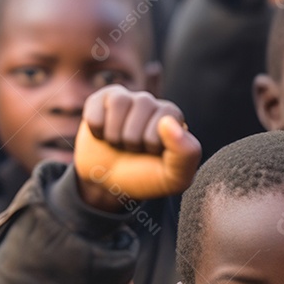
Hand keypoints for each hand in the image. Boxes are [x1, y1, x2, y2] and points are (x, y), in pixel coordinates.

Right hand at [74, 85, 200, 211]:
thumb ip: (186, 153)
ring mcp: (124, 99)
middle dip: (132, 138)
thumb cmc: (143, 178)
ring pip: (120, 102)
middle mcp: (149, 103)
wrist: (107, 184)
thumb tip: (167, 121)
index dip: (152, 142)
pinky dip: (96, 128)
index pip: (165, 116)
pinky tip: (101, 136)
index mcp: (171, 116)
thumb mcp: (174, 178)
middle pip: (143, 104)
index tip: (150, 154)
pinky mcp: (99, 101)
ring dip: (114, 133)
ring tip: (116, 143)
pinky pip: (96, 106)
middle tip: (131, 150)